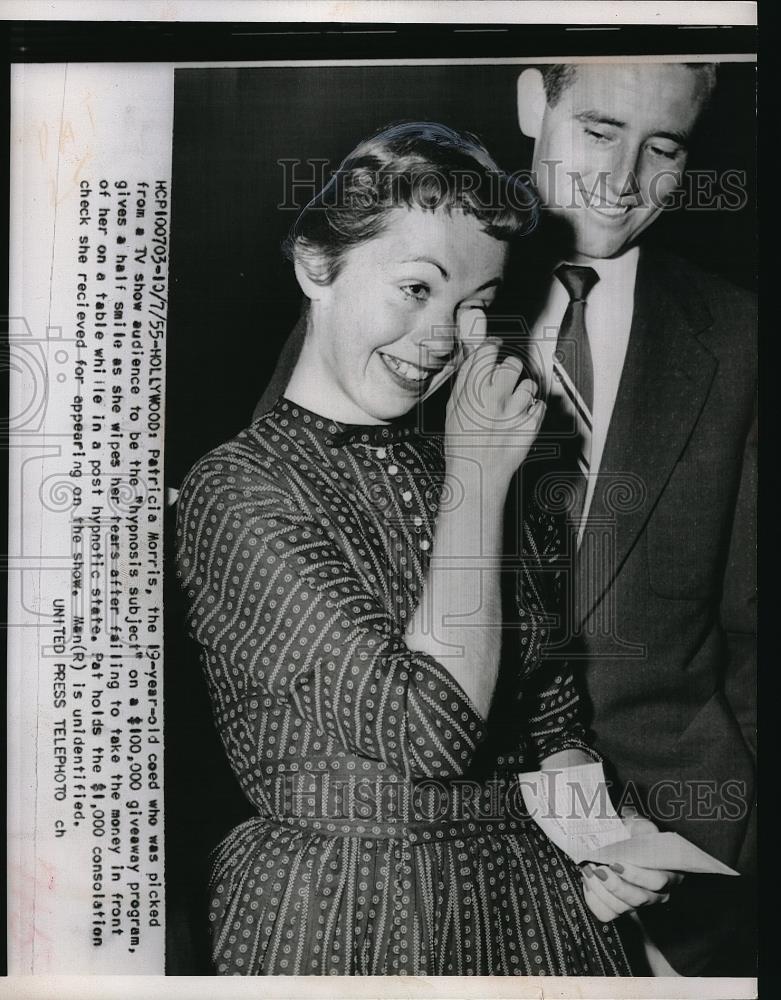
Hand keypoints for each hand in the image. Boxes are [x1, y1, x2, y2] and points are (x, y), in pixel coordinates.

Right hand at [444, 308, 543, 485]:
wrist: (477, 475)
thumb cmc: (462, 443)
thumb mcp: (453, 408)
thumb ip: (466, 379)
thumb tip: (476, 353)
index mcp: (474, 390)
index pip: (489, 351)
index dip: (492, 348)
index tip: (494, 349)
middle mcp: (496, 397)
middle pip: (513, 364)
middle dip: (509, 371)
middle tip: (503, 384)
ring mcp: (516, 411)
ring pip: (529, 385)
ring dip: (522, 393)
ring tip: (511, 408)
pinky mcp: (532, 425)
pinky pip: (540, 406)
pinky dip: (532, 412)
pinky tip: (519, 421)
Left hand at [580, 812, 683, 922]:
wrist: (618, 846)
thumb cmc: (632, 838)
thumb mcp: (639, 827)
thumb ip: (640, 827)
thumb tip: (632, 828)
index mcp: (666, 873)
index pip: (656, 882)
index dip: (635, 875)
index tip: (616, 862)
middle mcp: (655, 894)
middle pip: (639, 899)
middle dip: (616, 885)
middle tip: (599, 869)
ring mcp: (637, 904)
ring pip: (622, 908)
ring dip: (602, 891)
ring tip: (590, 871)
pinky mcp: (619, 910)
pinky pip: (606, 913)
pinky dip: (594, 900)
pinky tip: (589, 882)